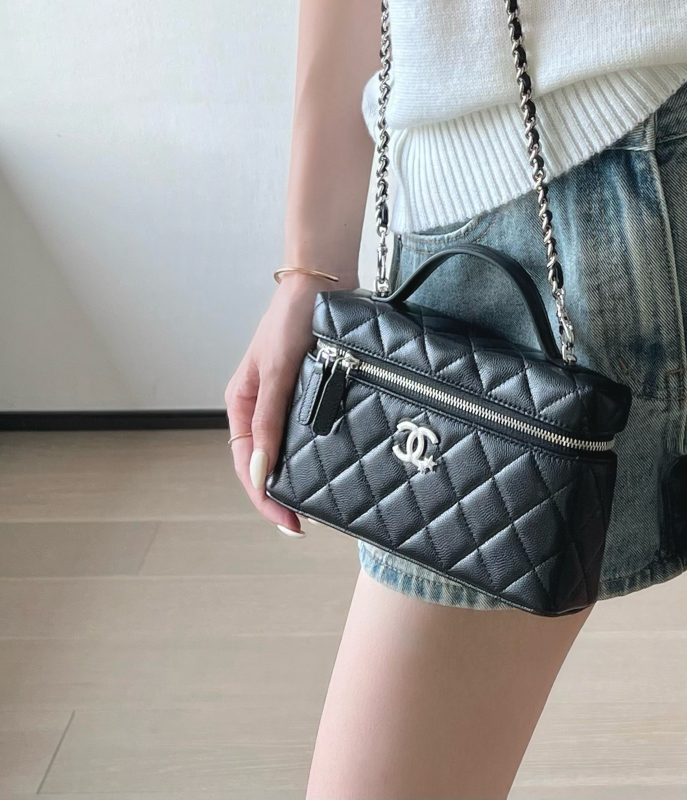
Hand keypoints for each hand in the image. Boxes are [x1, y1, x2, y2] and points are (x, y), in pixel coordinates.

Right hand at [224, 275, 321, 532]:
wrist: (324, 278)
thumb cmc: (294, 317)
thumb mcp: (277, 370)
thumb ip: (269, 419)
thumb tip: (259, 469)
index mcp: (242, 400)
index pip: (246, 462)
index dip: (263, 495)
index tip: (287, 522)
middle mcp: (261, 402)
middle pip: (263, 460)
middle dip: (278, 493)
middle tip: (303, 523)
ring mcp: (286, 396)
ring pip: (286, 447)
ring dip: (296, 474)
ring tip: (316, 502)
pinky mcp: (311, 387)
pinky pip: (307, 428)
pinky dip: (314, 450)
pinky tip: (330, 463)